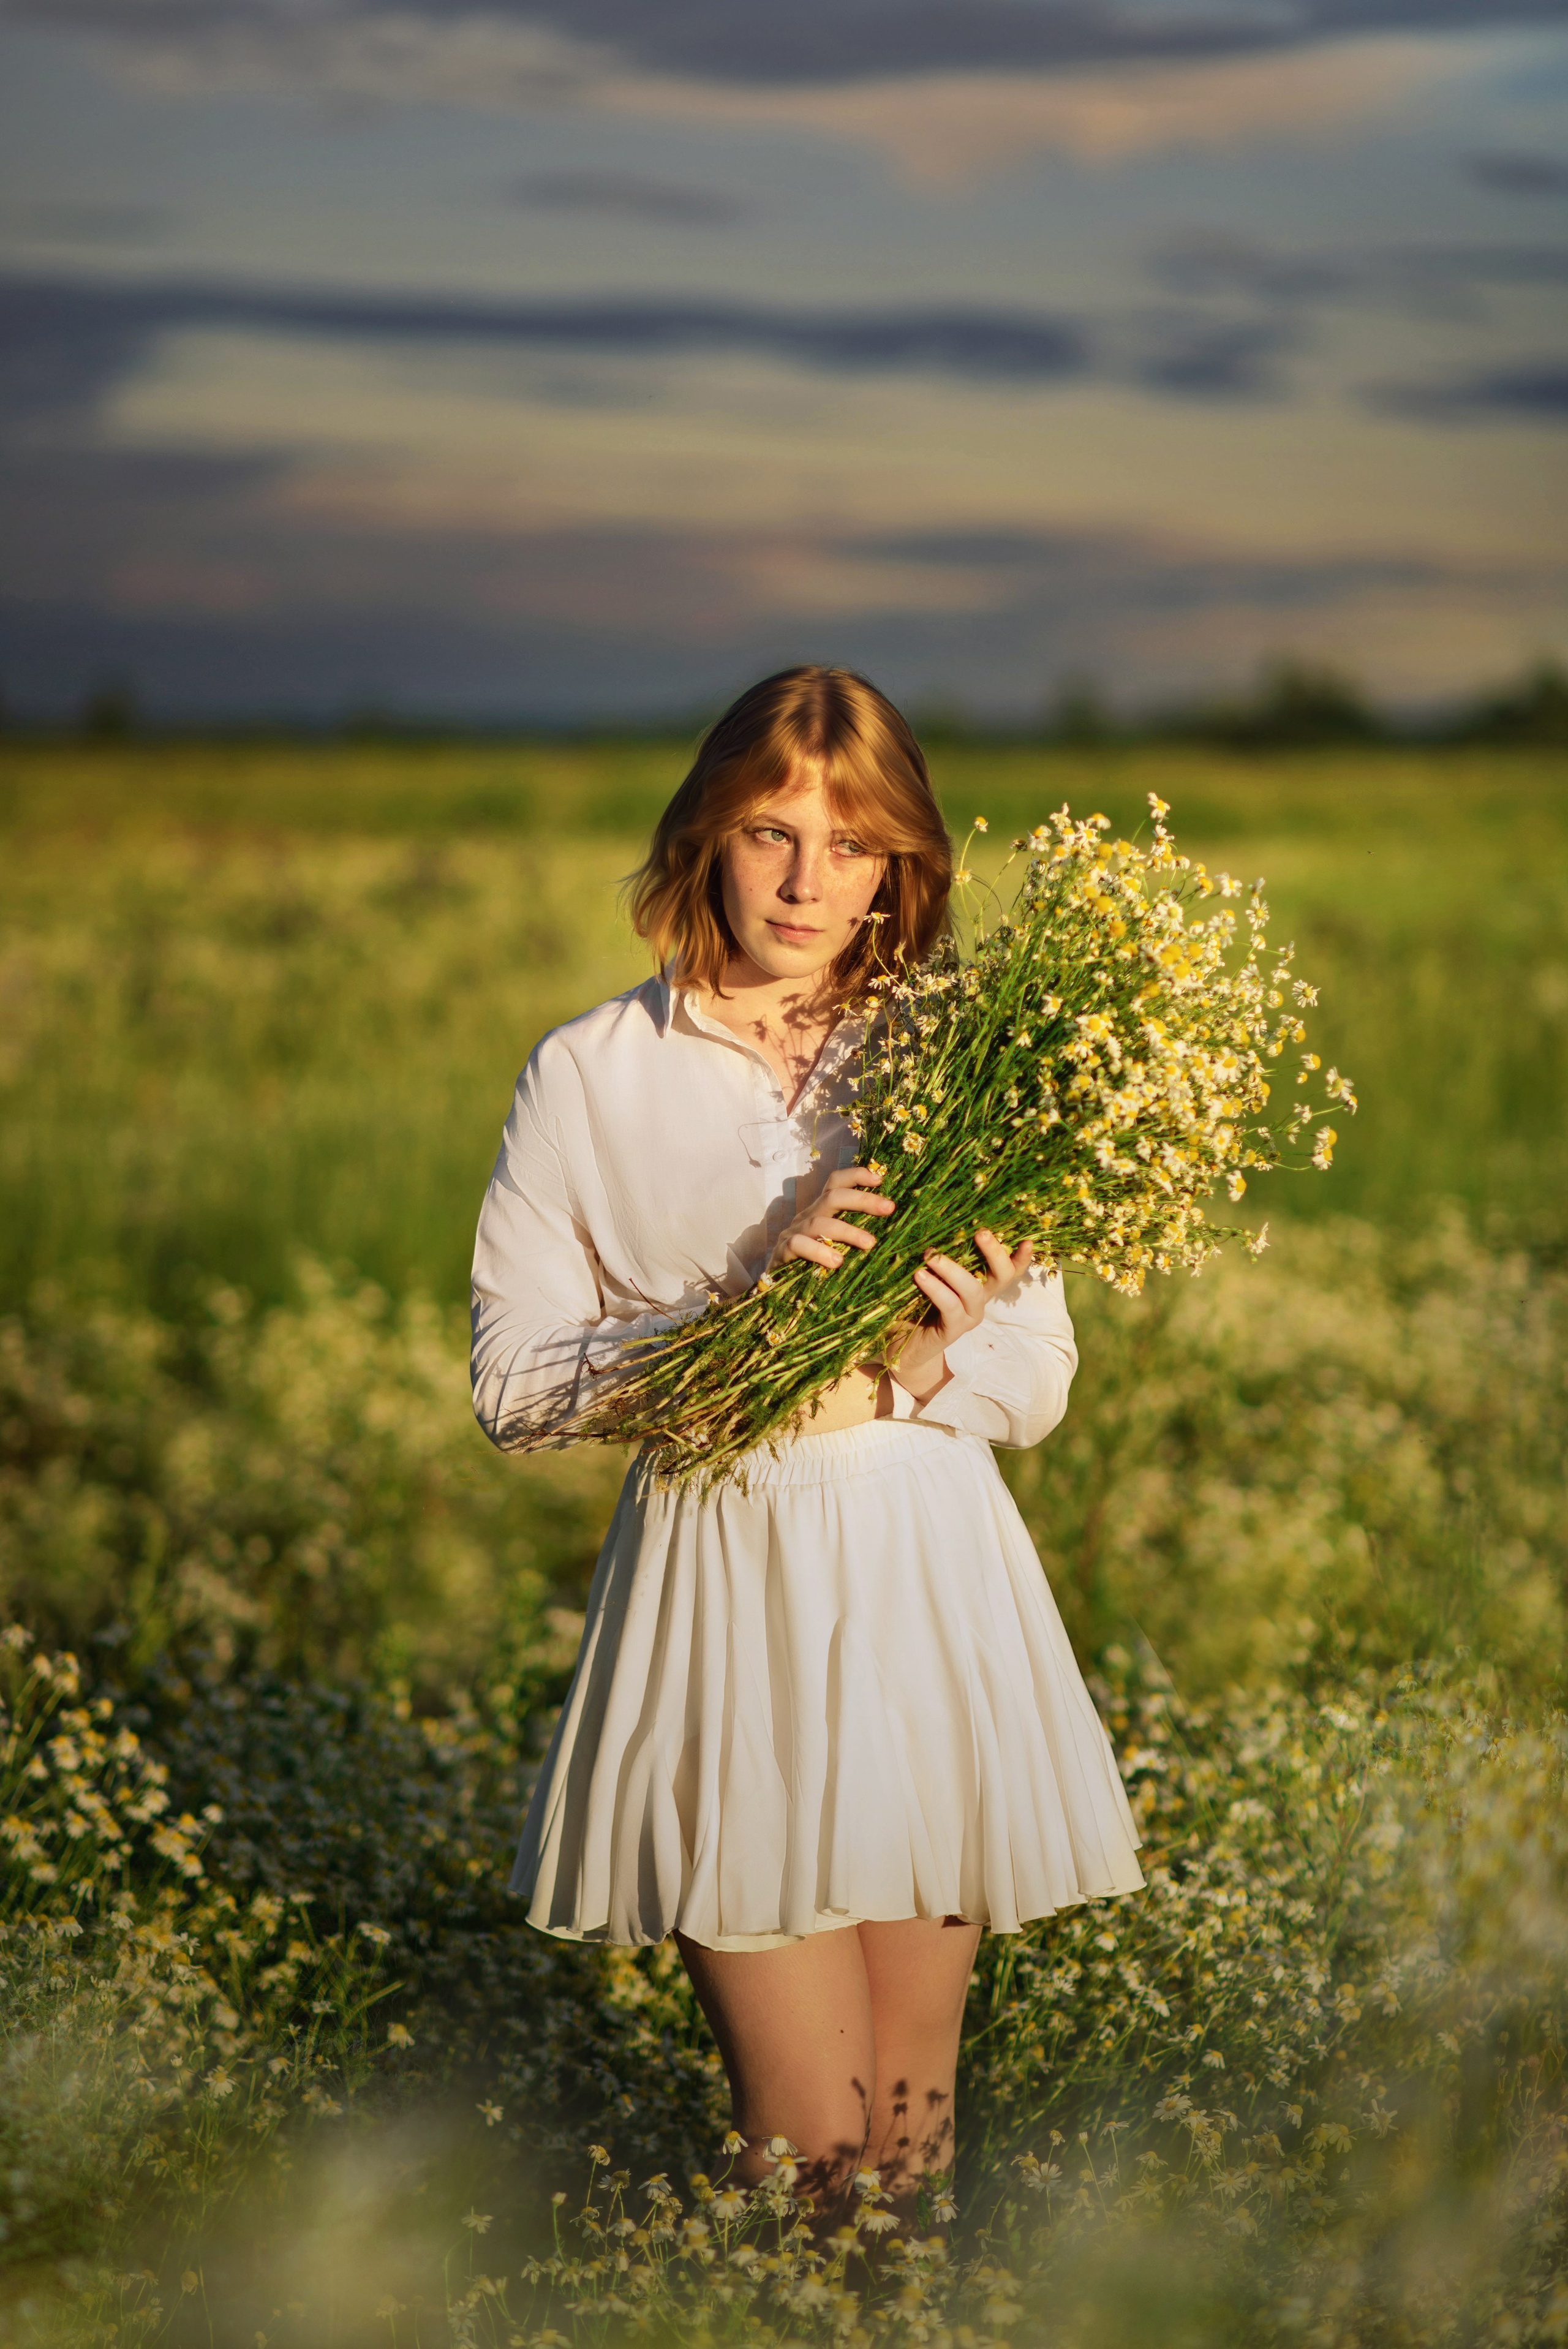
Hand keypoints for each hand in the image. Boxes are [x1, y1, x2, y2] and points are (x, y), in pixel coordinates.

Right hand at [772, 1164, 894, 1271]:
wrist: (777, 1288)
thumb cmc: (814, 1266)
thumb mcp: (836, 1245)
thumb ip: (854, 1237)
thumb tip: (890, 1233)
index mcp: (820, 1212)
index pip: (835, 1183)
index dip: (856, 1175)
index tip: (880, 1179)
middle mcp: (806, 1217)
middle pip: (832, 1197)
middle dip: (862, 1200)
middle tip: (888, 1208)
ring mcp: (792, 1233)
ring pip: (819, 1223)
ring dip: (847, 1231)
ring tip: (869, 1244)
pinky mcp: (782, 1253)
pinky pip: (798, 1245)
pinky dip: (819, 1251)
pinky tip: (836, 1262)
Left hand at [891, 1229, 1034, 1403]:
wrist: (902, 1343)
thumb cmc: (915, 1302)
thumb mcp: (931, 1273)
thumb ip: (940, 1253)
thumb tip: (936, 1220)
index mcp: (981, 1283)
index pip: (1009, 1269)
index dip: (1021, 1257)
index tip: (1026, 1240)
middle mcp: (980, 1300)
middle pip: (1003, 1276)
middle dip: (995, 1253)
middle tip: (980, 1232)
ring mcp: (969, 1316)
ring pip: (974, 1290)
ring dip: (953, 1269)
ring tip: (930, 1255)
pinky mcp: (952, 1330)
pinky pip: (950, 1306)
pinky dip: (936, 1289)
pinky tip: (920, 1275)